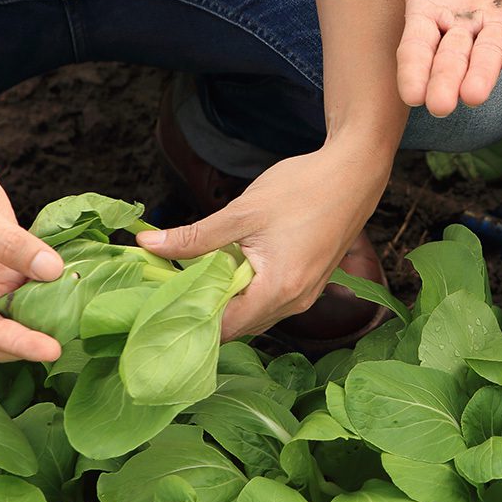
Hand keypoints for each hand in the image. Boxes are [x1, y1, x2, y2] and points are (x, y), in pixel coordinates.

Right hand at [0, 143, 63, 362]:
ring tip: (85, 313)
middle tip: (76, 335)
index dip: (19, 342)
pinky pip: (31, 280)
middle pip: (3, 328)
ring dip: (49, 310)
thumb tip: (52, 270)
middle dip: (35, 335)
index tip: (52, 350)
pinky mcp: (3, 264)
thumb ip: (10, 243)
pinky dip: (53, 282)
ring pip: (21, 307)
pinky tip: (79, 282)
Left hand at [137, 143, 386, 339]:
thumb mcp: (242, 212)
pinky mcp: (311, 283)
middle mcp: (296, 302)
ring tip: (195, 276)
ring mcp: (306, 295)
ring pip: (255, 314)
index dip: (190, 319)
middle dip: (205, 311)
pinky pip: (271, 301)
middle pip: (240, 326)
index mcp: (279, 289)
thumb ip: (195, 236)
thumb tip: (147, 245)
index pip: (225, 328)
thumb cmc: (304, 189)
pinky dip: (247, 291)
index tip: (160, 303)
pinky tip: (229, 267)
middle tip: (169, 289)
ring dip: (227, 301)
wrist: (355, 173)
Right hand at [310, 0, 501, 116]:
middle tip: (441, 106)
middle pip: (452, 58)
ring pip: (489, 53)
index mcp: (428, 14)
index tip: (411, 95)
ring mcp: (498, 20)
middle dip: (447, 81)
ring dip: (483, 74)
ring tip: (475, 96)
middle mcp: (462, 25)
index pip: (417, 48)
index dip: (415, 71)